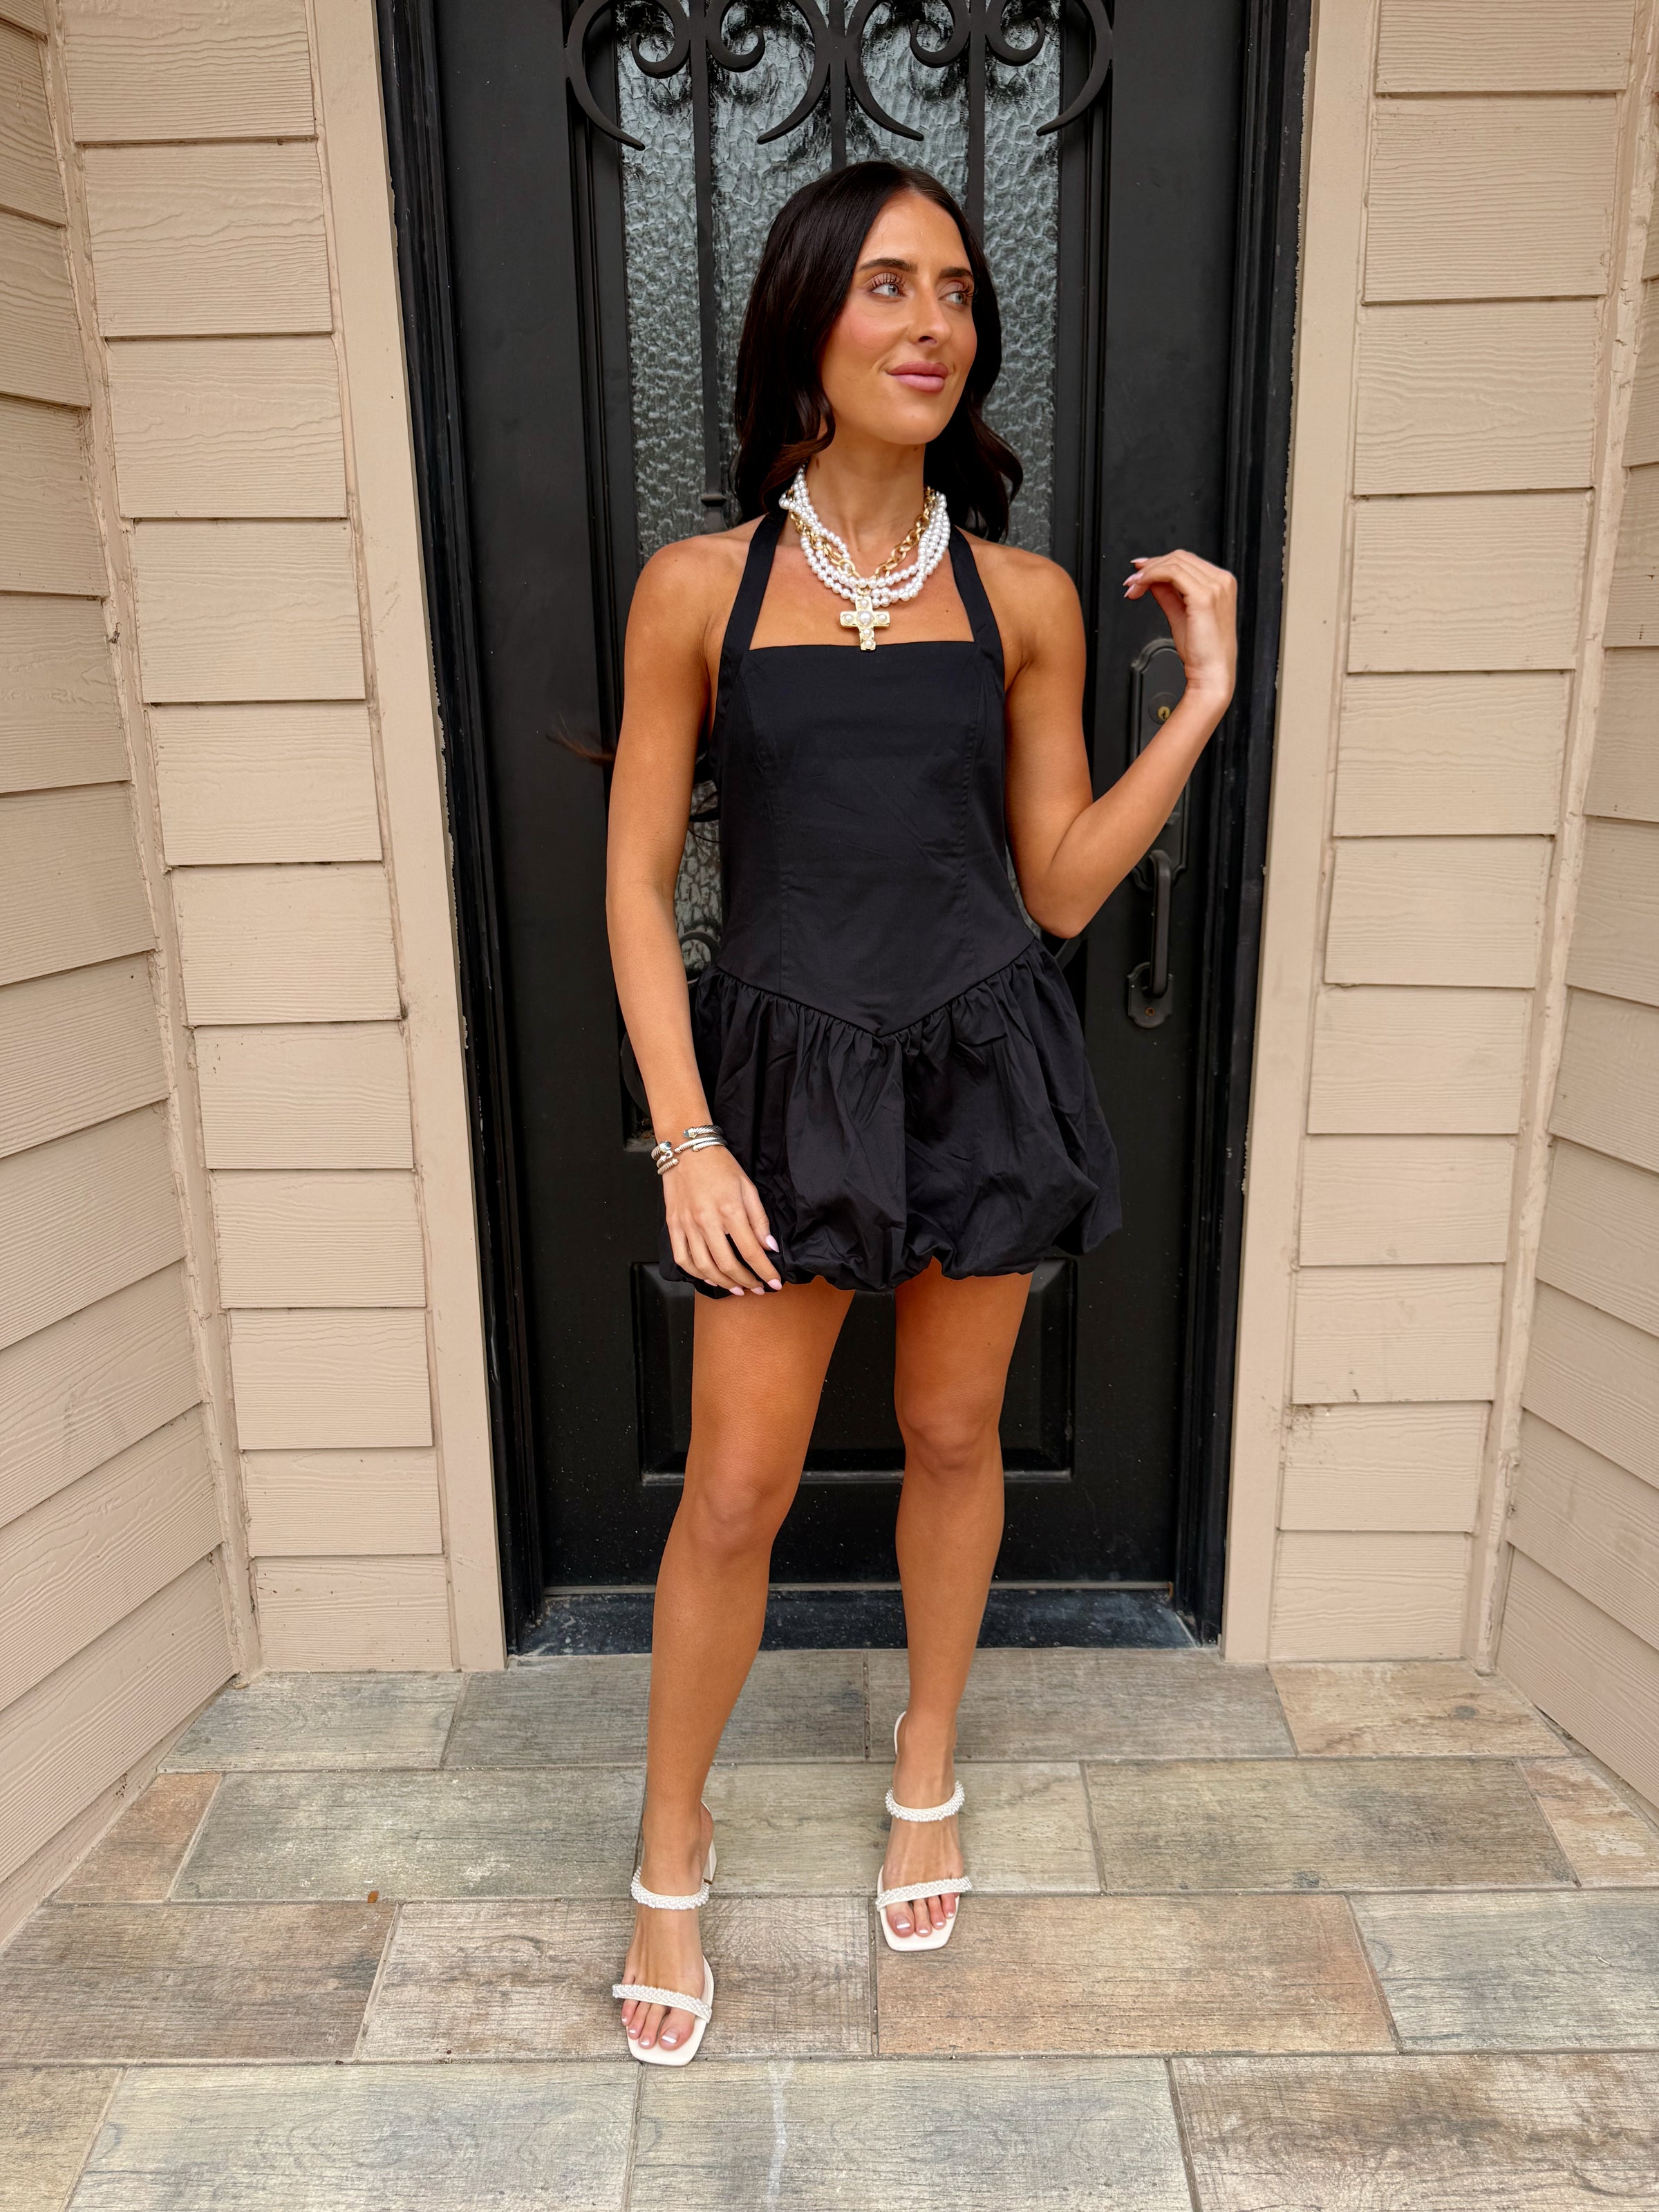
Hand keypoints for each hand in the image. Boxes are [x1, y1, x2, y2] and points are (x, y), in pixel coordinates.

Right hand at [662, 1143, 782, 1293]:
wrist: (687, 1149)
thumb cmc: (720, 1166)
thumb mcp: (748, 1188)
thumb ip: (759, 1220)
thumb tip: (769, 1247)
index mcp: (730, 1210)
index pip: (750, 1250)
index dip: (764, 1271)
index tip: (774, 1283)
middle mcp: (707, 1220)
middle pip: (727, 1264)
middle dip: (746, 1281)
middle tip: (757, 1288)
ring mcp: (687, 1224)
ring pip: (704, 1267)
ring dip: (723, 1283)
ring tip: (737, 1288)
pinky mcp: (673, 1225)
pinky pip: (682, 1258)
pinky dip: (697, 1273)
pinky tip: (710, 1277)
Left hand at [1124, 550, 1236, 714]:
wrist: (1211, 673)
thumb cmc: (1201, 652)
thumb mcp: (1180, 615)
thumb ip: (1168, 594)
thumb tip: (1152, 580)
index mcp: (1220, 583)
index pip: (1186, 561)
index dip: (1158, 563)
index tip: (1139, 572)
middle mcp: (1221, 581)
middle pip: (1179, 558)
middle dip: (1150, 567)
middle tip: (1131, 582)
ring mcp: (1215, 586)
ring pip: (1174, 563)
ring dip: (1147, 573)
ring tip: (1133, 587)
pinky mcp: (1205, 596)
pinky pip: (1172, 574)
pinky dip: (1152, 576)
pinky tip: (1140, 587)